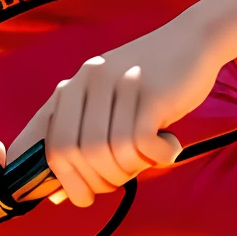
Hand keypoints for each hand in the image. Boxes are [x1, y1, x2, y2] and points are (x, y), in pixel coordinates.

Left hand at [0, 10, 221, 207]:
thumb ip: (83, 141)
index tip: (67, 196)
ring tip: (149, 159)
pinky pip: (139, 144)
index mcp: (70, 89)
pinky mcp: (149, 91)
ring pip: (107, 153)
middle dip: (96, 182)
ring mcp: (115, 85)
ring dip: (129, 170)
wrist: (194, 39)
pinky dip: (157, 156)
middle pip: (72, 155)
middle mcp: (85, 82)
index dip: (50, 177)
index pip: (43, 141)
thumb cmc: (152, 82)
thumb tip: (59, 196)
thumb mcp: (109, 104)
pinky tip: (169, 148)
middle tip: (121, 180)